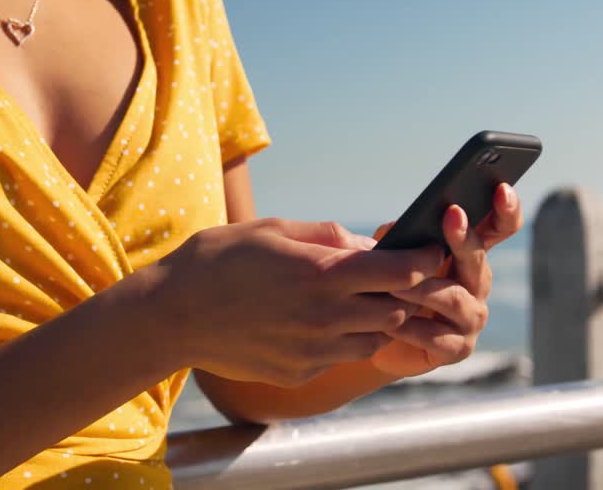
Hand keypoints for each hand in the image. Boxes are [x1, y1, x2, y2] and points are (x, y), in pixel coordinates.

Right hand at [152, 218, 442, 387]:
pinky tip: (317, 321)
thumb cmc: (218, 260)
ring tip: (353, 299)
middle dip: (404, 292)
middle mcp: (324, 317)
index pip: (398, 271)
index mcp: (320, 273)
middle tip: (397, 276)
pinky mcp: (299, 373)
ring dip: (375, 318)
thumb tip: (367, 244)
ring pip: (374, 337)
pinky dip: (342, 339)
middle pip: (396, 308)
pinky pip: (339, 356)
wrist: (171, 315)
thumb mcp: (271, 229)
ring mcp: (312, 350)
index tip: (431, 251)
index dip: (424, 260)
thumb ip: (326, 237)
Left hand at [367, 183, 523, 376]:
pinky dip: (410, 328)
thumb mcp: (387, 255)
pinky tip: (390, 324)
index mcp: (467, 254)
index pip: (497, 228)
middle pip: (477, 258)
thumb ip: (395, 238)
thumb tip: (396, 228)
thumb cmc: (385, 285)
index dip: (505, 209)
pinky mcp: (457, 348)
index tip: (501, 188)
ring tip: (393, 284)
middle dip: (464, 237)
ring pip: (453, 298)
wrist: (372, 335)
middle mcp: (476, 283)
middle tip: (451, 215)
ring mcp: (471, 317)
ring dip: (422, 289)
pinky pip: (436, 336)